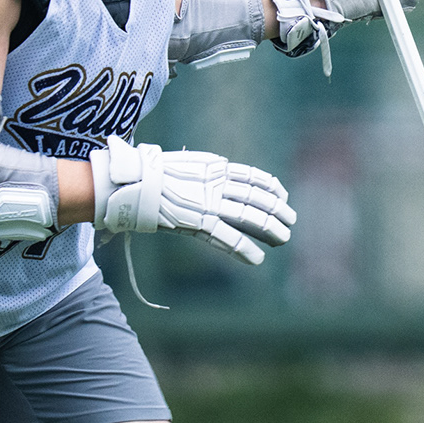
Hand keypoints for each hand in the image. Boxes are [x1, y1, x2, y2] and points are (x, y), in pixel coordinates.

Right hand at [89, 135, 294, 264]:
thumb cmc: (147, 173)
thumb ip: (199, 171)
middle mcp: (216, 183)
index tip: (282, 194)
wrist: (132, 182)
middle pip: (256, 196)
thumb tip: (208, 174)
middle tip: (291, 220)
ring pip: (250, 215)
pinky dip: (245, 249)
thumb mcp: (181, 163)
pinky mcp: (199, 221)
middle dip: (277, 209)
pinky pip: (228, 237)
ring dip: (270, 228)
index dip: (270, 186)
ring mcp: (209, 202)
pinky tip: (257, 258)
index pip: (251, 176)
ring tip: (283, 239)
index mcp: (213, 167)